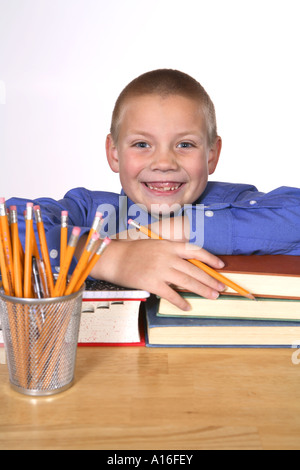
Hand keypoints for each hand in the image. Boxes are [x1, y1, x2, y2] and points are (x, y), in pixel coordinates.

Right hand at [92, 239, 224, 310]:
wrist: (114, 258)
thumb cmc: (134, 252)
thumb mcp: (155, 245)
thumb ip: (171, 253)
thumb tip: (189, 266)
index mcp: (169, 245)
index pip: (196, 251)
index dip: (210, 259)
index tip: (221, 266)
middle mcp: (167, 257)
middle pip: (195, 270)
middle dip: (210, 280)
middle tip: (221, 288)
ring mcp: (160, 270)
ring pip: (187, 282)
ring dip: (202, 290)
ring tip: (213, 296)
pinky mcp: (152, 283)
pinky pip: (171, 295)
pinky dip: (181, 302)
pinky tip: (188, 307)